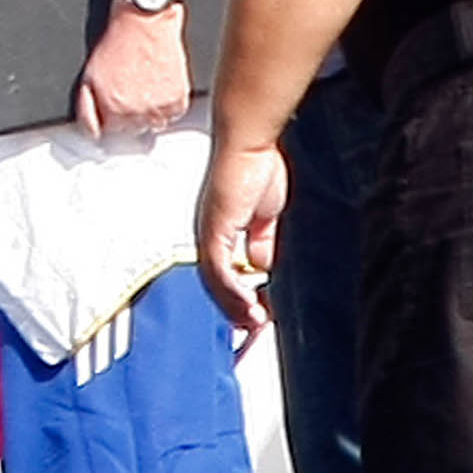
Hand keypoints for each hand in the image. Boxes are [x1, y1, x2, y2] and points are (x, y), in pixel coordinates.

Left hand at [75, 2, 192, 138]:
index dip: (110, 118)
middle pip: (132, 132)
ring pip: (153, 126)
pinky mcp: (178, 101)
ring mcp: (158, 109)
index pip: (109, 134)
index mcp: (111, 109)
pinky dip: (168, 105)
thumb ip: (88, 110)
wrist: (145, 24)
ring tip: (145, 87)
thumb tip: (92, 132)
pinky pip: (174, 115)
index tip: (114, 105)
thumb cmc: (118, 44)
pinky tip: (159, 86)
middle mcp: (135, 113)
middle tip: (130, 90)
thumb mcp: (89, 76)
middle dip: (129, 115)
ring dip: (149, 112)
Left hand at [196, 138, 287, 332]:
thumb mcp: (264, 216)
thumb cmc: (256, 169)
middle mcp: (208, 236)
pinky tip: (248, 304)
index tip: (255, 314)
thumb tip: (261, 266)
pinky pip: (219, 269)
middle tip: (253, 327)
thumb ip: (261, 241)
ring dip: (234, 306)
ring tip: (253, 323)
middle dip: (234, 309)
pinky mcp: (214, 230)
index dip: (236, 297)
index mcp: (219, 232)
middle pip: (215, 284)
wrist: (250, 145)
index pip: (222, 274)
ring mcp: (208, 233)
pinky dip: (232, 291)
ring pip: (215, 282)